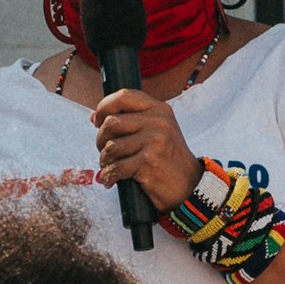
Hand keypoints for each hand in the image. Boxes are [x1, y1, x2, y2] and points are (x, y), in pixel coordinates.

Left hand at [91, 88, 200, 215]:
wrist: (190, 187)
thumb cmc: (168, 160)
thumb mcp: (157, 132)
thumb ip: (130, 120)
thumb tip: (94, 117)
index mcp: (160, 110)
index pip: (124, 96)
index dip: (104, 106)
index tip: (97, 120)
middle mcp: (158, 122)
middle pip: (111, 122)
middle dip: (101, 140)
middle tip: (106, 152)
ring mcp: (154, 141)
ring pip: (111, 146)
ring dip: (105, 161)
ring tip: (111, 167)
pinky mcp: (148, 162)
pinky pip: (115, 167)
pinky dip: (109, 176)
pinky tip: (112, 180)